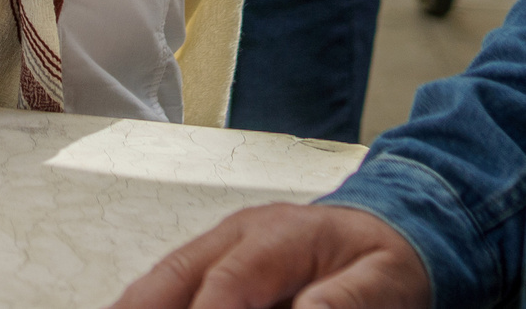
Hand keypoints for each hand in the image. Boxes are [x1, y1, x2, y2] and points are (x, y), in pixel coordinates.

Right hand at [107, 203, 429, 308]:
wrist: (386, 225)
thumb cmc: (385, 260)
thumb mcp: (388, 281)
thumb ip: (349, 299)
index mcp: (279, 236)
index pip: (229, 282)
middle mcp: (239, 235)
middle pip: (179, 272)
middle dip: (145, 306)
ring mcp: (222, 244)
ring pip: (166, 275)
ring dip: (137, 303)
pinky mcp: (216, 259)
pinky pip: (174, 280)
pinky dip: (148, 301)